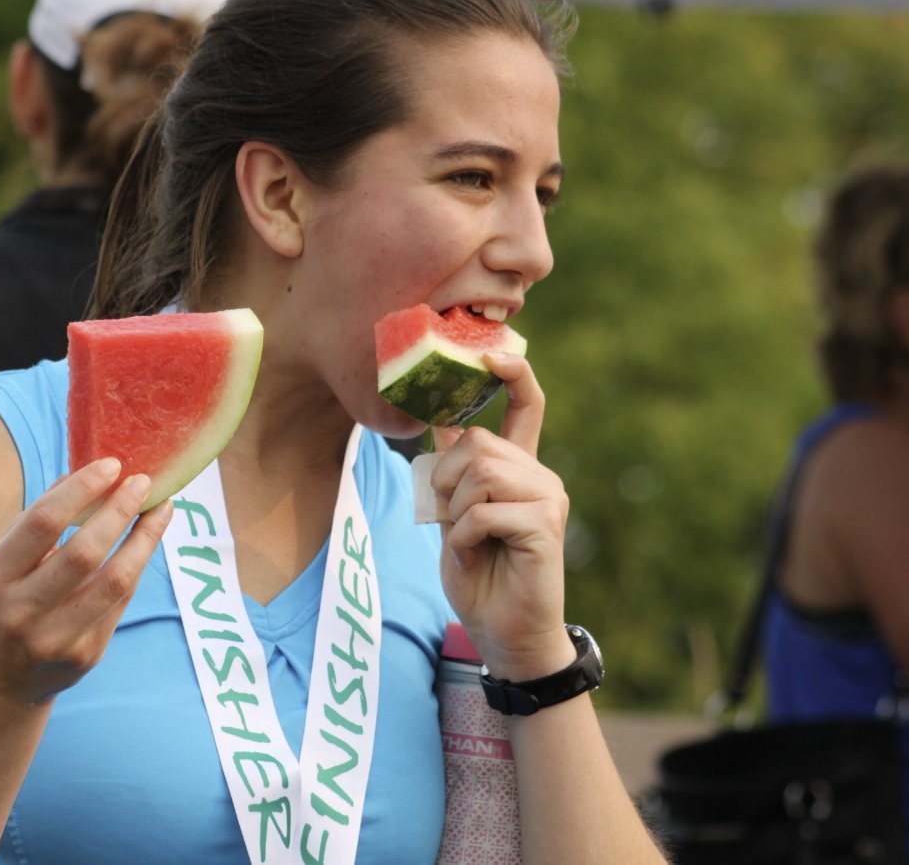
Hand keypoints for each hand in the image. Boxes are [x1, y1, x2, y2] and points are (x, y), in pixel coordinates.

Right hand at [0, 458, 172, 704]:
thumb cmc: (1, 603)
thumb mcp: (2, 564)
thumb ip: (38, 522)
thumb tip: (84, 472)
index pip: (43, 523)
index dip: (82, 489)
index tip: (112, 464)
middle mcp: (21, 612)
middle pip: (84, 552)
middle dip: (119, 510)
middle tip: (143, 482)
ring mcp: (55, 639)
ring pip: (116, 581)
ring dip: (145, 539)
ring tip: (161, 509)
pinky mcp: (86, 655)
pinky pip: (121, 602)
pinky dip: (136, 566)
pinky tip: (146, 543)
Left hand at [432, 353, 573, 681]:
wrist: (505, 632)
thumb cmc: (480, 575)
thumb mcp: (456, 514)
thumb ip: (454, 471)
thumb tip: (440, 417)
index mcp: (520, 469)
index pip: (527, 406)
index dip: (513, 375)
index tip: (492, 355)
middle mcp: (541, 476)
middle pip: (478, 443)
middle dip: (446, 479)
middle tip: (449, 518)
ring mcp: (548, 499)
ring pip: (480, 473)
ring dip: (455, 510)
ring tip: (465, 539)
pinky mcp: (544, 526)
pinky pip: (484, 512)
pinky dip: (463, 536)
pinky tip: (472, 555)